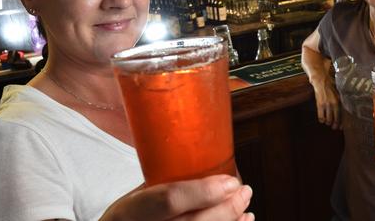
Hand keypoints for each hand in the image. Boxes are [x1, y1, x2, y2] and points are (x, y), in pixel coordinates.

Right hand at [100, 175, 253, 220]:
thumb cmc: (129, 216)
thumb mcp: (135, 196)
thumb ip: (164, 183)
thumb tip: (206, 160)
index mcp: (130, 210)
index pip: (170, 200)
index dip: (204, 192)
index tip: (230, 181)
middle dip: (227, 209)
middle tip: (244, 191)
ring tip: (245, 207)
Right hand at [311, 79, 341, 129]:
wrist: (321, 81)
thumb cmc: (330, 87)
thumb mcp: (339, 94)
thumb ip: (341, 102)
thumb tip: (343, 111)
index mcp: (340, 101)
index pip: (342, 115)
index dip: (341, 122)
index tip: (341, 127)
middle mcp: (335, 104)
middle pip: (336, 119)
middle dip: (334, 125)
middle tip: (334, 127)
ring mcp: (327, 105)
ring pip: (328, 119)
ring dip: (328, 122)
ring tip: (327, 123)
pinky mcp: (320, 104)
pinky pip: (321, 116)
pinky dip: (321, 120)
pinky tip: (322, 120)